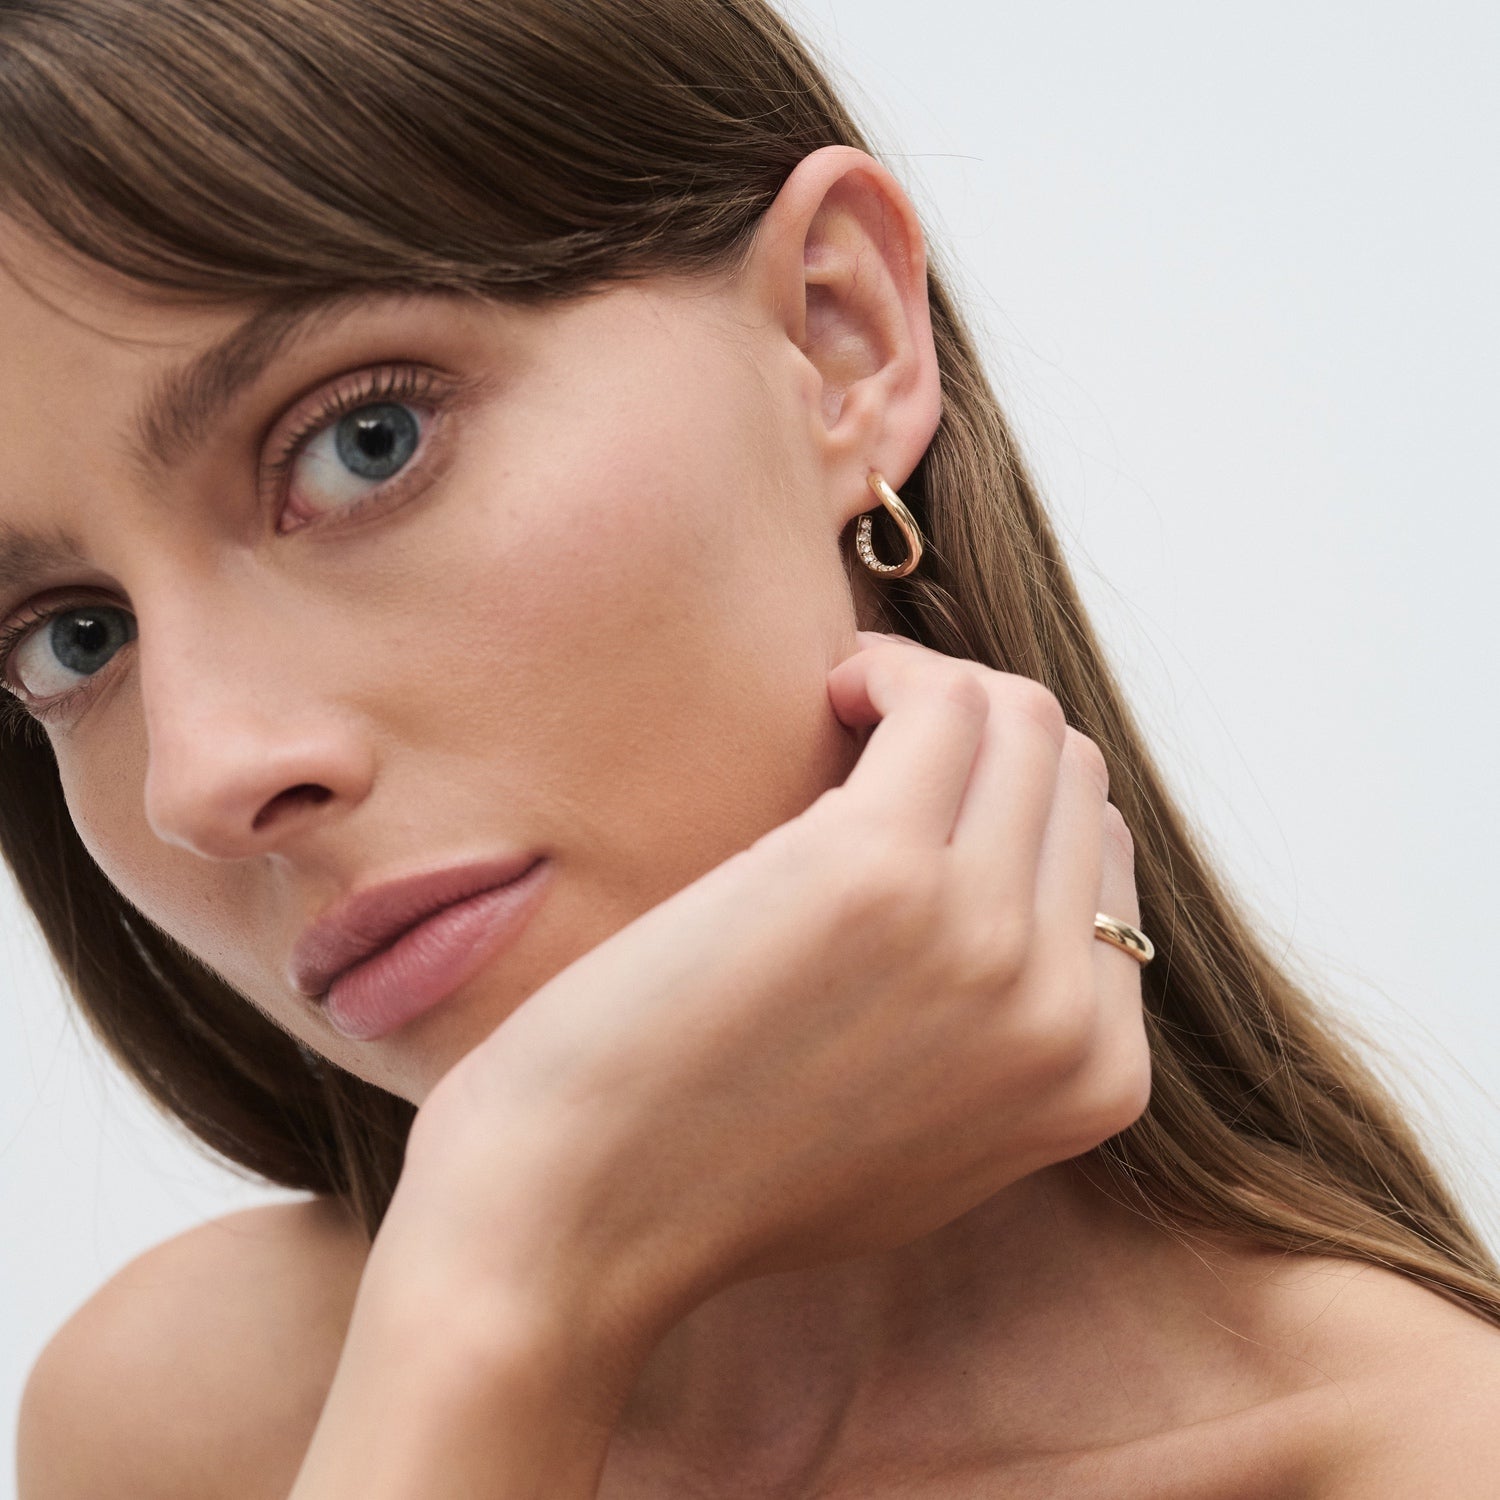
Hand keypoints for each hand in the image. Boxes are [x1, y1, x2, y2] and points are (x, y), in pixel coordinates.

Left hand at [381, 631, 1150, 1385]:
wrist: (582, 1220)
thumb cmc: (721, 1164)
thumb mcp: (927, 1131)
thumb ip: (1003, 1030)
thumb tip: (1005, 872)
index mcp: (1094, 1077)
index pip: (1102, 863)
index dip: (1012, 802)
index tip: (923, 784)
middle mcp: (1062, 1010)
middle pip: (1067, 776)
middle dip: (976, 727)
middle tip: (873, 730)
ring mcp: (981, 938)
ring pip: (1018, 721)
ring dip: (929, 687)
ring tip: (845, 709)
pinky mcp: (876, 873)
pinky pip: (936, 702)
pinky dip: (885, 672)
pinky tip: (825, 698)